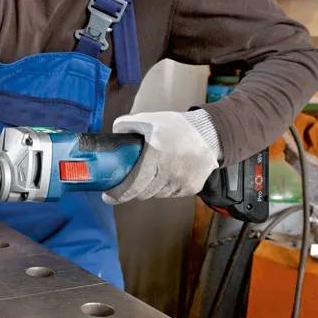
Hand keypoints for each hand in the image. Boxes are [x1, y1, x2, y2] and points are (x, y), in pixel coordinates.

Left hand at [102, 111, 219, 203]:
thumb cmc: (176, 126)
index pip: (132, 186)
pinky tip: (166, 174)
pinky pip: (171, 194)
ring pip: (156, 194)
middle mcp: (168, 175)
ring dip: (149, 189)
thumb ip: (127, 125)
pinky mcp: (191, 188)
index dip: (117, 195)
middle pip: (142, 193)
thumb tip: (113, 136)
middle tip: (128, 182)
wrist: (210, 133)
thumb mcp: (149, 120)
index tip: (107, 197)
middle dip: (132, 190)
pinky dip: (164, 188)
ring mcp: (181, 184)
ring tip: (150, 174)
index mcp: (155, 158)